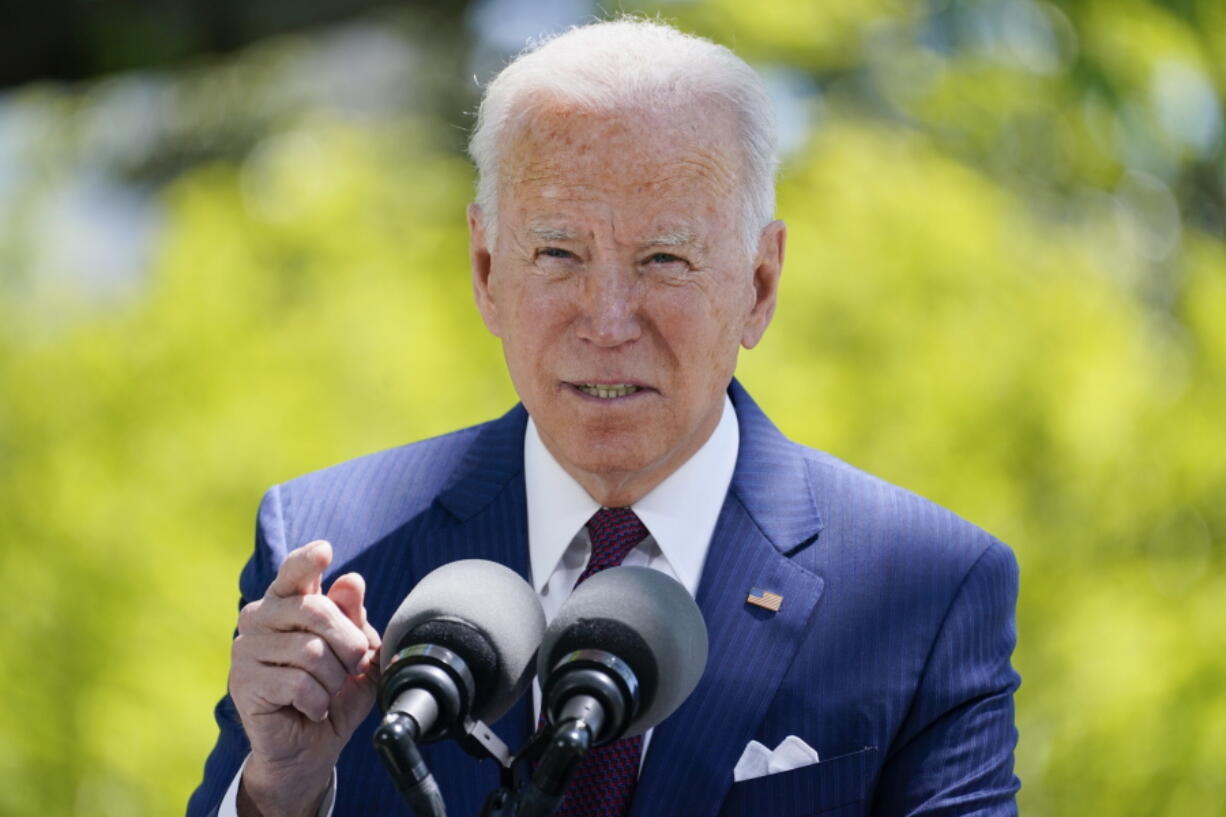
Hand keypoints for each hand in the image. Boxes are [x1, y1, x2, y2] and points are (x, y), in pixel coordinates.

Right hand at [229, 541, 380, 816]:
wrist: (311, 747)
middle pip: (315, 610)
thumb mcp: (357, 654)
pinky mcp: (243, 683)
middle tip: (352, 667)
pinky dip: (318, 701)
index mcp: (288, 603)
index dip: (308, 560)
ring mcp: (246, 649)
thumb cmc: (334, 693)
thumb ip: (354, 618)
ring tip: (328, 692)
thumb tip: (351, 581)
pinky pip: (298, 683)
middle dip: (348, 643)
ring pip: (311, 651)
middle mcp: (261, 618)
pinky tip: (311, 708)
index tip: (324, 551)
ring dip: (334, 678)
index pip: (294, 572)